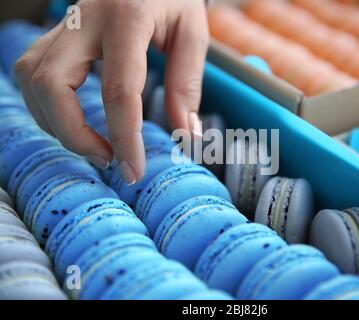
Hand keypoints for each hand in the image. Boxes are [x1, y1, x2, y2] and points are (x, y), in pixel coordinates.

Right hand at [14, 0, 208, 183]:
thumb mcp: (192, 34)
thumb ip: (186, 85)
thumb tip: (186, 136)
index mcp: (126, 18)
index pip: (118, 88)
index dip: (124, 137)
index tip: (133, 171)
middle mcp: (84, 19)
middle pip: (51, 83)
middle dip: (73, 134)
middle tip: (107, 159)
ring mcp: (63, 24)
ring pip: (31, 78)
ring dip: (55, 123)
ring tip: (92, 144)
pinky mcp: (55, 34)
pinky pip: (32, 73)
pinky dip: (47, 106)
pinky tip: (73, 120)